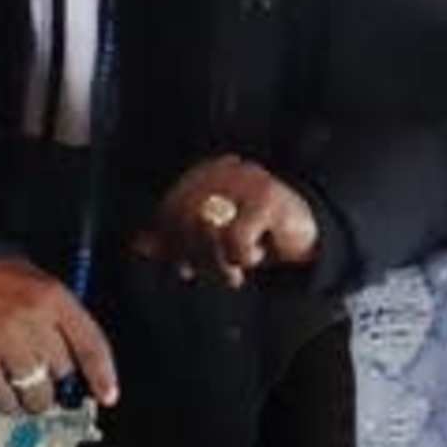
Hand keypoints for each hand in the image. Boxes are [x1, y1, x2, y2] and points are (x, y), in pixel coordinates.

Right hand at [0, 254, 118, 412]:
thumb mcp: (38, 285)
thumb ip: (60, 321)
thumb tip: (76, 366)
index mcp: (54, 297)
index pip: (90, 344)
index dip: (102, 376)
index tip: (107, 396)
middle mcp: (33, 319)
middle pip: (62, 371)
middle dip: (58, 384)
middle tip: (49, 386)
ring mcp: (4, 340)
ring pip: (36, 390)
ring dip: (35, 401)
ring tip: (29, 399)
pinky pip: (3, 396)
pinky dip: (8, 404)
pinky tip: (7, 399)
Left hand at [136, 156, 320, 286]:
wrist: (308, 232)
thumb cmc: (255, 235)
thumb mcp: (211, 241)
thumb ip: (175, 241)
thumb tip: (138, 245)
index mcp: (203, 175)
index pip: (169, 208)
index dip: (170, 242)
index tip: (184, 268)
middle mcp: (221, 171)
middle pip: (184, 219)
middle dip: (194, 256)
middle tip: (214, 274)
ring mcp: (245, 181)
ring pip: (207, 230)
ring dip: (219, 262)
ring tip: (234, 272)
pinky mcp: (267, 199)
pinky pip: (236, 238)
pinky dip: (244, 257)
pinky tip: (258, 255)